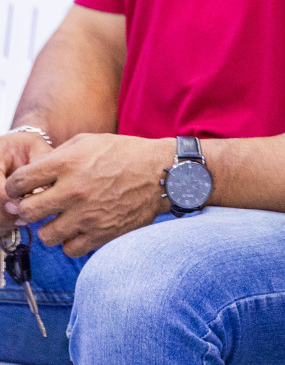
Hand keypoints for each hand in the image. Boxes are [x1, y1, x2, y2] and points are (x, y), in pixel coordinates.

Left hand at [6, 133, 173, 255]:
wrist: (163, 172)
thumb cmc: (126, 154)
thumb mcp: (90, 141)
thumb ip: (57, 157)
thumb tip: (32, 176)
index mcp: (67, 164)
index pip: (18, 182)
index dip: (14, 187)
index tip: (20, 190)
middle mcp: (74, 190)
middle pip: (27, 211)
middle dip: (27, 209)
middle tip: (36, 207)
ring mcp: (88, 215)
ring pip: (46, 235)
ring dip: (51, 228)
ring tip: (62, 219)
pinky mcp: (102, 233)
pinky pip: (70, 249)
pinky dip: (72, 241)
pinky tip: (80, 229)